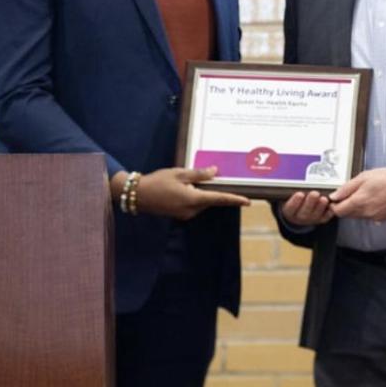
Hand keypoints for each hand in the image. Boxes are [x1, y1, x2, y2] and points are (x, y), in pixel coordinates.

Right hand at [112, 166, 249, 219]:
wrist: (137, 195)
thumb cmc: (157, 182)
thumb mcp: (179, 174)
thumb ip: (198, 174)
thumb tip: (215, 172)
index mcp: (193, 199)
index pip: (219, 199)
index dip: (234, 199)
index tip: (248, 201)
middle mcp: (191, 210)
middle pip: (211, 200)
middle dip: (218, 192)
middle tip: (224, 180)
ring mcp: (185, 214)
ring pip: (203, 202)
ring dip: (205, 193)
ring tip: (198, 180)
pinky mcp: (180, 214)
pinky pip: (194, 204)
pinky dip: (196, 196)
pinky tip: (190, 187)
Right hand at [280, 190, 334, 225]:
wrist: (300, 210)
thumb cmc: (296, 197)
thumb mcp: (290, 192)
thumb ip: (292, 187)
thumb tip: (291, 173)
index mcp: (289, 210)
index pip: (290, 207)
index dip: (295, 201)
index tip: (300, 194)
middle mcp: (299, 216)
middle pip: (304, 212)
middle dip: (310, 202)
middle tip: (314, 193)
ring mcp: (310, 219)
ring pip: (315, 215)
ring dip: (320, 207)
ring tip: (324, 199)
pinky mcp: (320, 219)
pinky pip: (325, 217)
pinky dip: (329, 211)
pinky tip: (331, 204)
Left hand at [329, 168, 385, 222]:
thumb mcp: (363, 177)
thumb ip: (347, 187)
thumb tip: (335, 195)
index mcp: (358, 202)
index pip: (338, 211)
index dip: (334, 205)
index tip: (335, 199)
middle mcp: (365, 212)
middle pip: (347, 214)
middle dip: (344, 206)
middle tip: (349, 194)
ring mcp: (373, 217)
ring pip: (357, 216)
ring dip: (355, 208)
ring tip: (362, 195)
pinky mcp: (380, 218)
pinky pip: (367, 217)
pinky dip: (366, 210)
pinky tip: (371, 200)